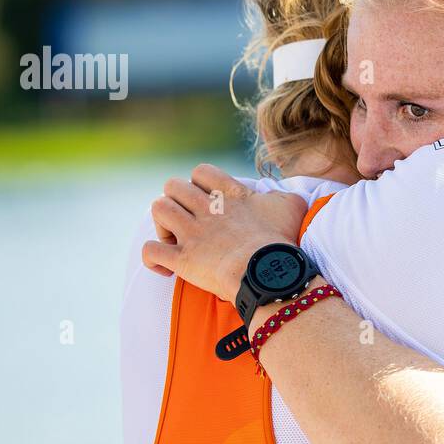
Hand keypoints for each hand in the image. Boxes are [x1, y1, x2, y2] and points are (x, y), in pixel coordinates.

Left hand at [142, 163, 307, 302]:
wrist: (268, 271)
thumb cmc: (281, 241)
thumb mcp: (292, 207)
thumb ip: (284, 194)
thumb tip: (279, 195)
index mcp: (229, 194)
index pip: (202, 172)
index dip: (200, 183)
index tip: (209, 199)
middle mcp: (206, 209)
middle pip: (173, 186)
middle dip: (177, 200)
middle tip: (189, 219)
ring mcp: (191, 233)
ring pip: (158, 209)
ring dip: (162, 223)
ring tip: (174, 238)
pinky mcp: (182, 260)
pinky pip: (150, 251)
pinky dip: (152, 258)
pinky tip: (166, 267)